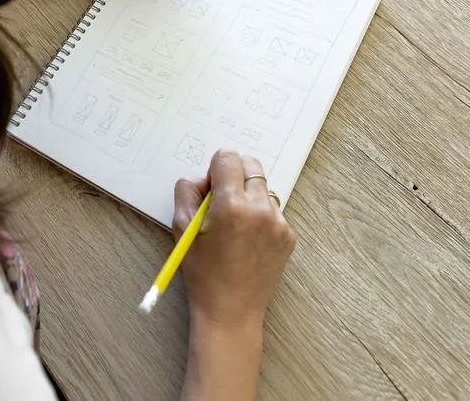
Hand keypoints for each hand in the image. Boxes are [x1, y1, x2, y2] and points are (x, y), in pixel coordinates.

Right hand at [174, 149, 295, 331]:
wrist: (230, 311)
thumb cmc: (202, 273)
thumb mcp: (181, 229)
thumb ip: (187, 192)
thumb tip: (200, 178)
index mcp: (231, 205)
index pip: (228, 157)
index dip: (215, 169)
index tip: (210, 187)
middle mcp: (260, 209)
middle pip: (251, 165)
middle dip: (234, 175)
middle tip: (221, 201)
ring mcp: (278, 223)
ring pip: (263, 188)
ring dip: (249, 196)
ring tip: (234, 225)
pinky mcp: (288, 236)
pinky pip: (273, 210)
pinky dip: (260, 216)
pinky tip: (246, 240)